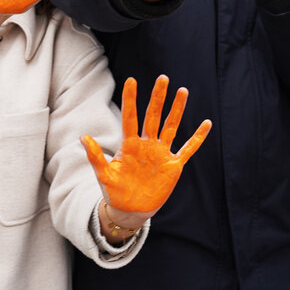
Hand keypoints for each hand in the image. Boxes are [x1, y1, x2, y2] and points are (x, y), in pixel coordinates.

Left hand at [82, 75, 210, 213]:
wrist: (130, 210)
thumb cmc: (114, 192)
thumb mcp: (103, 174)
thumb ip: (95, 156)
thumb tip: (82, 137)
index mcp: (129, 145)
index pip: (131, 117)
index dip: (131, 99)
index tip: (131, 80)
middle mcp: (147, 145)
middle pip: (153, 116)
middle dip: (158, 97)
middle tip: (163, 78)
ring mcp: (161, 154)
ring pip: (171, 127)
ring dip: (177, 110)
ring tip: (182, 91)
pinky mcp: (173, 166)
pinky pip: (188, 149)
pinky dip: (197, 138)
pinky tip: (206, 124)